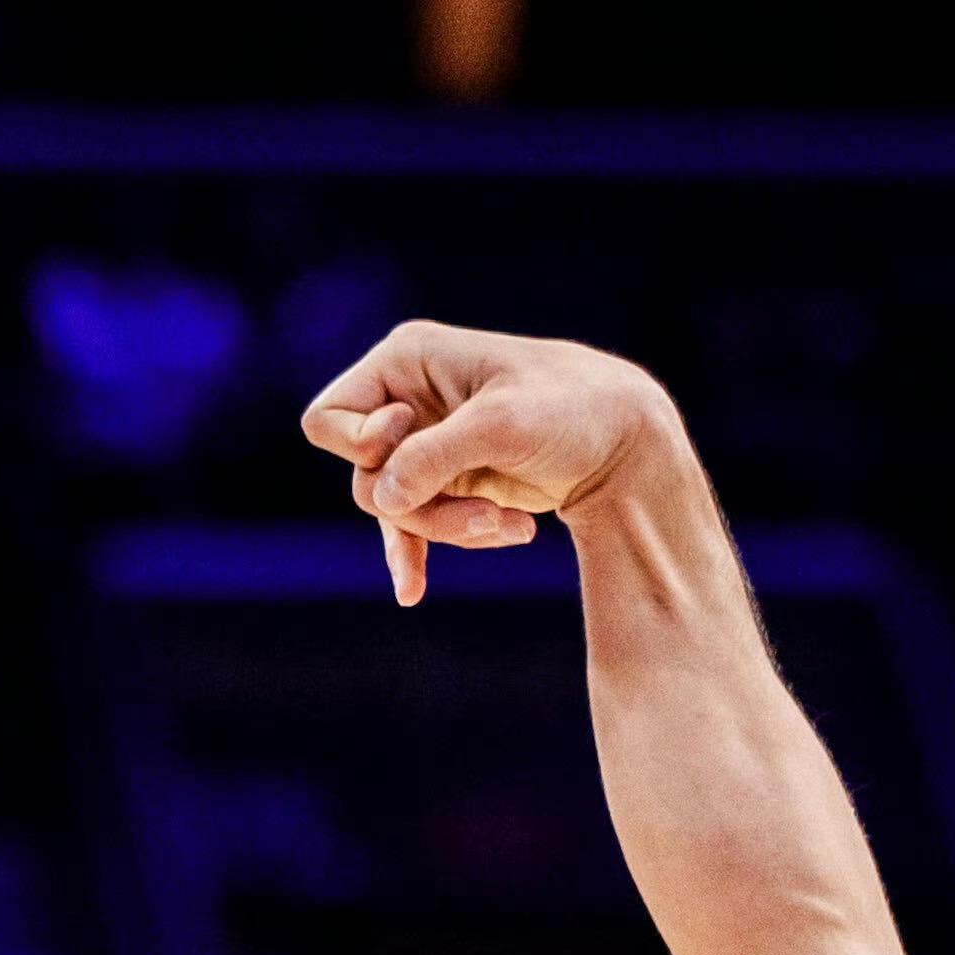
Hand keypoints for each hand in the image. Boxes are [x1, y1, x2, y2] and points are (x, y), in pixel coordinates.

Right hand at [301, 322, 676, 605]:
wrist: (623, 441)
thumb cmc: (568, 411)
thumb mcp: (500, 428)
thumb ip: (434, 458)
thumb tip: (380, 500)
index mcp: (407, 361)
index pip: (330, 418)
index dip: (362, 446)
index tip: (413, 440)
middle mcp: (407, 401)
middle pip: (365, 478)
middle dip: (421, 506)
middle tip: (486, 513)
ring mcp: (426, 446)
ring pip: (395, 511)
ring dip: (449, 530)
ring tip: (512, 530)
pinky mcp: (449, 483)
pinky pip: (416, 528)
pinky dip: (422, 554)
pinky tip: (412, 593)